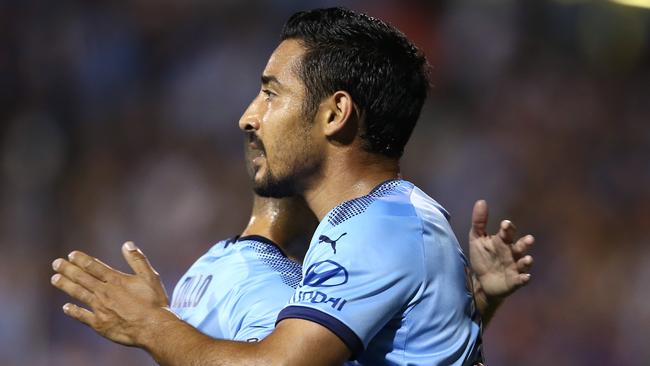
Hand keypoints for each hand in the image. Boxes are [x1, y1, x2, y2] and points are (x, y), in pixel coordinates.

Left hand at [50, 241, 175, 346]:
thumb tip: (127, 244)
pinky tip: (66, 307)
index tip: (72, 255)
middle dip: (68, 269)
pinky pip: (82, 316)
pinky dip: (73, 311)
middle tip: (56, 263)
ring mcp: (100, 308)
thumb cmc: (154, 302)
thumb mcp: (150, 277)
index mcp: (116, 280)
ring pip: (78, 294)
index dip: (82, 260)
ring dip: (66, 285)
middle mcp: (104, 292)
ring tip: (55, 278)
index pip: (94, 266)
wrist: (153, 328)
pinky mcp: (99, 324)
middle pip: (82, 278)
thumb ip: (137, 260)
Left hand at [469, 200, 533, 300]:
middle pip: (521, 246)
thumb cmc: (482, 257)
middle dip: (525, 243)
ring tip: (527, 259)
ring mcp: (515, 267)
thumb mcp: (477, 239)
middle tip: (529, 239)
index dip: (508, 228)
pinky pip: (522, 279)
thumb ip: (479, 222)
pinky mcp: (515, 281)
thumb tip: (481, 201)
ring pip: (524, 262)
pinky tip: (525, 277)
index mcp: (503, 241)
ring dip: (527, 261)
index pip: (507, 232)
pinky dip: (524, 278)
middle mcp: (512, 253)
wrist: (482, 281)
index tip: (505, 224)